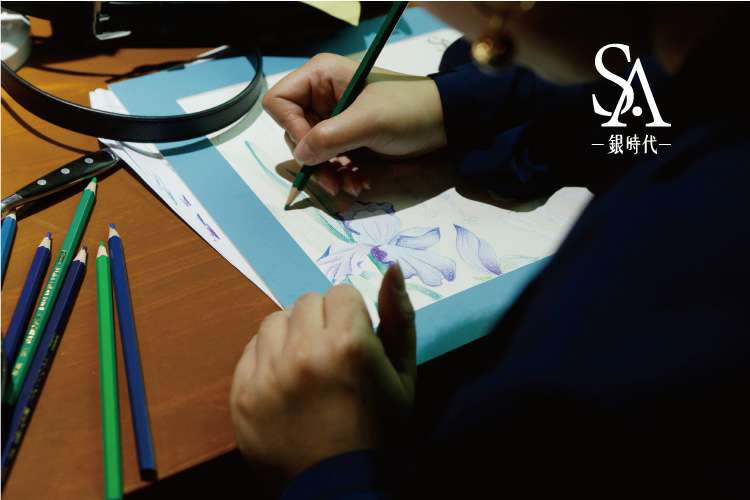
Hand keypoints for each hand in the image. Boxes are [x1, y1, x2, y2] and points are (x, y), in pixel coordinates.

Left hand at [230, 264, 416, 478]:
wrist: (339, 485)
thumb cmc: (379, 428)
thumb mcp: (404, 373)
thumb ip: (400, 316)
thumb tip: (391, 265)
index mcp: (348, 344)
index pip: (341, 294)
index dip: (352, 318)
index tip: (355, 345)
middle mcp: (303, 351)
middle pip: (307, 302)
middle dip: (322, 322)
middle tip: (331, 357)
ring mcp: (267, 373)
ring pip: (275, 321)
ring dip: (292, 336)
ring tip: (306, 367)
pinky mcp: (242, 393)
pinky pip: (251, 349)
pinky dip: (268, 359)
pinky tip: (285, 383)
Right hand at [263, 53, 446, 196]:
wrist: (446, 124)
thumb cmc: (410, 111)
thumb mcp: (370, 122)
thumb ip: (331, 136)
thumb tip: (300, 155)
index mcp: (321, 77)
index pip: (280, 102)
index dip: (290, 127)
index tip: (312, 149)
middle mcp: (322, 96)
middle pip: (293, 132)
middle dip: (312, 159)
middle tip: (331, 181)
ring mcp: (334, 119)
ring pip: (311, 152)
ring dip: (326, 173)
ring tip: (348, 187)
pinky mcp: (347, 139)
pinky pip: (330, 161)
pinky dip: (340, 175)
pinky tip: (358, 183)